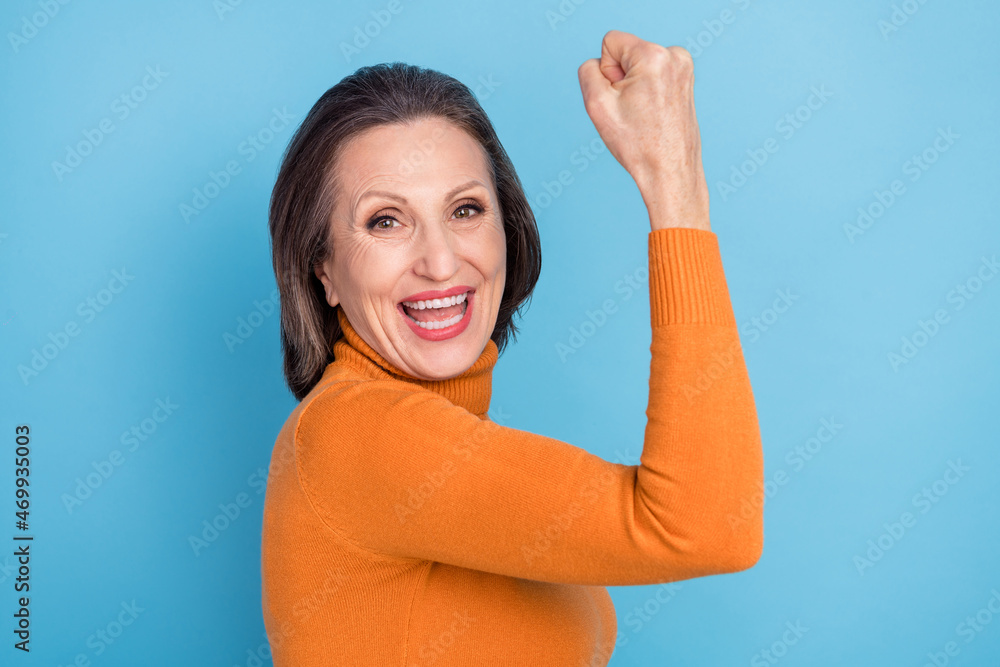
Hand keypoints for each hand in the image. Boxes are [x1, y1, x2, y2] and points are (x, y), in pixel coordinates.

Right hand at [578, 30, 710, 230]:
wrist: (669, 172)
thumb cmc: (638, 144)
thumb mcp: (597, 105)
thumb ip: (587, 72)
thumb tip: (598, 64)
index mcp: (654, 56)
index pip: (611, 41)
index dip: (606, 71)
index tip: (620, 98)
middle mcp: (674, 55)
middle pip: (626, 52)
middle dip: (621, 79)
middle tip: (632, 111)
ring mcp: (684, 68)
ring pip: (639, 65)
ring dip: (633, 87)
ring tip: (643, 115)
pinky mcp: (686, 81)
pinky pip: (653, 75)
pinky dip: (647, 92)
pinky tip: (652, 115)